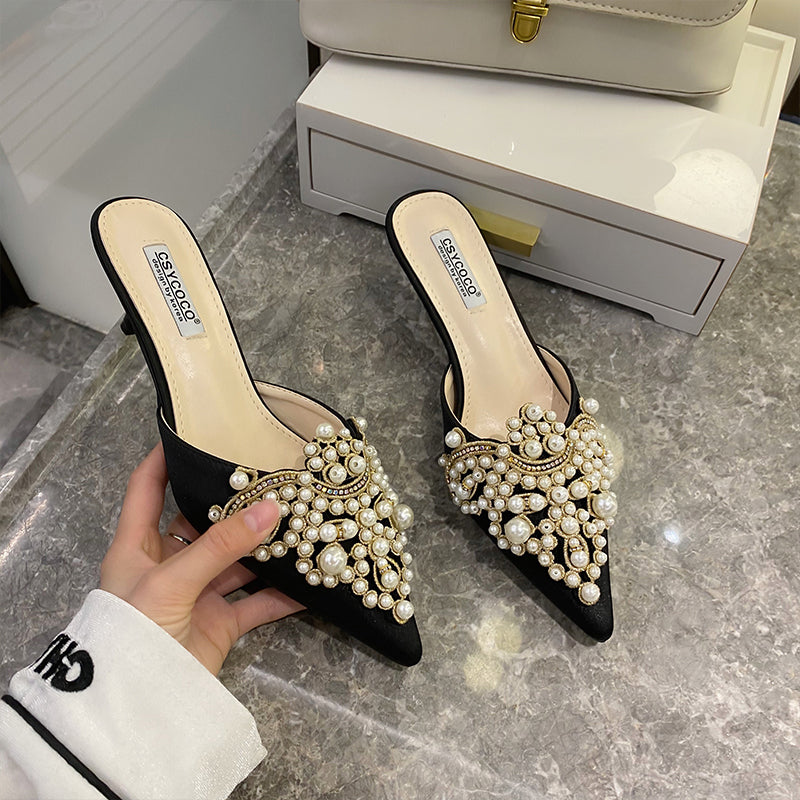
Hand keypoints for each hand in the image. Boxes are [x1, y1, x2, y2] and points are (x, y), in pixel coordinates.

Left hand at [100, 444, 302, 674]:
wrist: (133, 708)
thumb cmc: (134, 631)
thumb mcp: (172, 580)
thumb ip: (222, 546)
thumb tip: (272, 508)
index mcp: (136, 546)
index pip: (146, 488)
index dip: (163, 458)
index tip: (192, 431)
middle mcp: (167, 565)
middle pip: (203, 523)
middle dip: (235, 505)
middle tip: (270, 477)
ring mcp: (195, 595)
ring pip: (236, 562)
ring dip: (265, 549)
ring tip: (300, 522)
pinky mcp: (218, 624)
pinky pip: (255, 603)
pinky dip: (281, 595)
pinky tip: (309, 580)